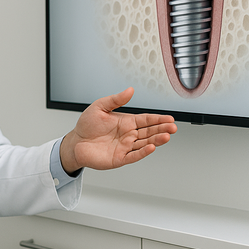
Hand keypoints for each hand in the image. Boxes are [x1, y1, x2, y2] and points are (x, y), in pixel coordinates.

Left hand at [60, 87, 176, 174]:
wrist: (75, 142)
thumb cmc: (86, 125)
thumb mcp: (100, 107)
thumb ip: (116, 99)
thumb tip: (130, 90)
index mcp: (126, 122)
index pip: (146, 120)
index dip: (158, 119)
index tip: (169, 118)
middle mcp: (128, 135)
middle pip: (149, 132)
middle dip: (162, 129)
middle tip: (173, 127)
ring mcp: (125, 147)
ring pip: (144, 143)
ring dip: (156, 140)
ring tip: (166, 136)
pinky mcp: (119, 158)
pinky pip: (134, 155)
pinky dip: (143, 152)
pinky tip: (151, 147)